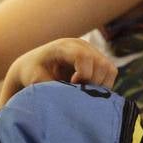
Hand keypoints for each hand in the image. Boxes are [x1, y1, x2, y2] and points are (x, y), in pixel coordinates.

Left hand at [0, 38, 117, 107]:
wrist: (33, 65)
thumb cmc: (32, 73)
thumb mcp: (36, 81)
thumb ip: (53, 88)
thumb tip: (72, 98)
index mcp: (63, 46)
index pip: (83, 56)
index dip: (83, 75)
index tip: (72, 85)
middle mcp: (80, 45)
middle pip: (101, 64)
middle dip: (93, 83)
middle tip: (77, 91)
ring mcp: (90, 50)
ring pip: (109, 68)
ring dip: (100, 84)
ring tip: (82, 90)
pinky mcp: (97, 59)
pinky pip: (111, 72)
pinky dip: (103, 84)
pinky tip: (87, 88)